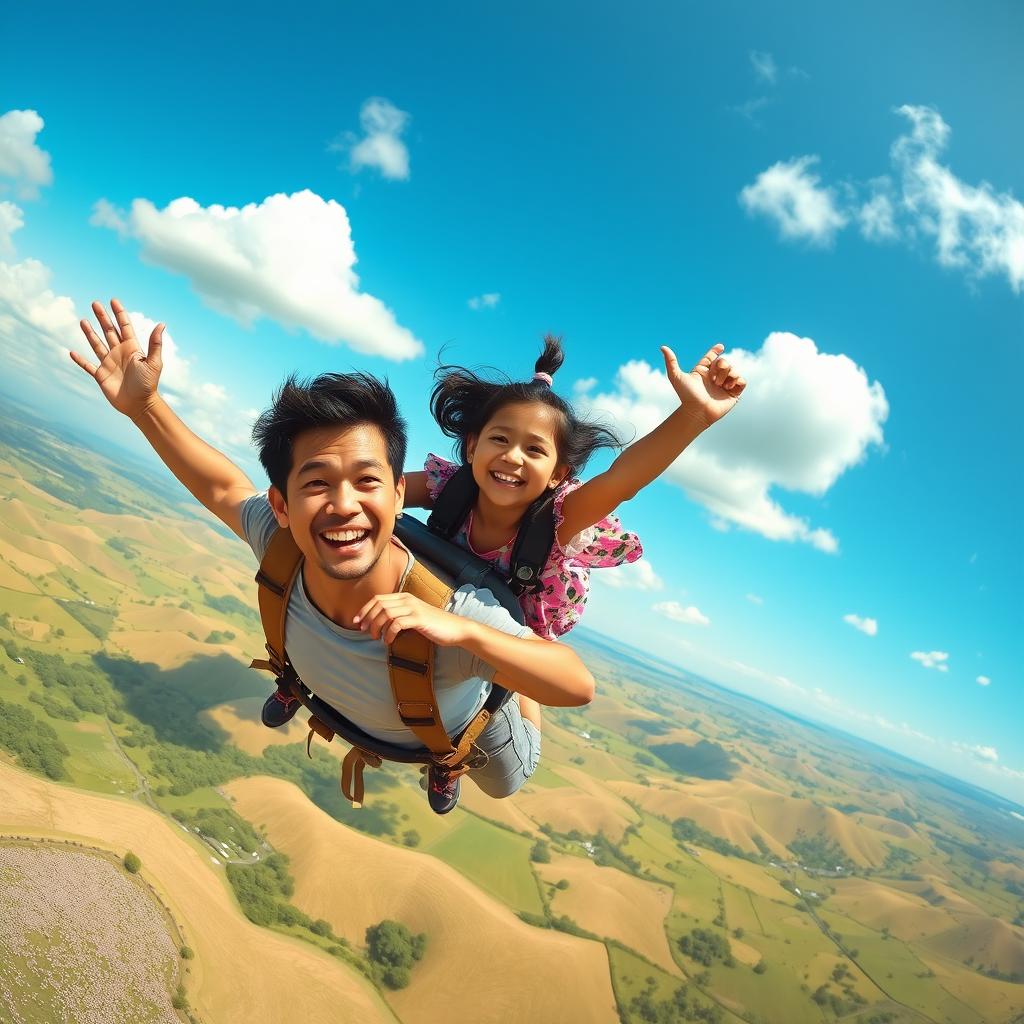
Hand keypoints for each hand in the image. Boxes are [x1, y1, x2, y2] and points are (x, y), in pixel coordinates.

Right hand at [69, 299, 164, 418]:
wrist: (140, 405)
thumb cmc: (149, 384)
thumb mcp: (153, 363)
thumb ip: (155, 344)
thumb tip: (161, 324)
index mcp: (132, 349)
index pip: (125, 327)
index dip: (119, 314)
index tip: (113, 301)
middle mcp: (119, 353)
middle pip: (109, 331)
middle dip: (102, 318)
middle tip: (95, 303)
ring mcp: (109, 364)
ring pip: (97, 345)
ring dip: (90, 333)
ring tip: (83, 320)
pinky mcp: (101, 375)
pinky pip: (88, 366)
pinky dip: (80, 360)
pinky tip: (71, 352)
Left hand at [353, 593, 469, 646]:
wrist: (455, 628)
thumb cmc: (434, 625)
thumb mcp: (414, 616)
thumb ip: (399, 615)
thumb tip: (379, 623)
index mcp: (404, 597)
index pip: (377, 598)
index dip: (364, 610)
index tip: (357, 622)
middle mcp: (408, 599)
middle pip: (379, 605)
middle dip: (368, 619)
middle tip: (365, 632)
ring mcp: (414, 608)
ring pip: (386, 613)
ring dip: (377, 627)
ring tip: (377, 638)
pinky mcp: (419, 619)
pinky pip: (397, 624)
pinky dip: (390, 633)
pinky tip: (390, 641)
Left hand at [661, 343, 745, 426]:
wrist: (697, 411)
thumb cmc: (686, 396)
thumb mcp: (676, 377)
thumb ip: (671, 362)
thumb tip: (663, 347)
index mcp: (703, 372)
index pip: (711, 358)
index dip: (716, 351)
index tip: (720, 347)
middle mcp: (714, 378)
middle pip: (725, 361)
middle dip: (721, 366)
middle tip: (714, 378)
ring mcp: (725, 385)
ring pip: (734, 370)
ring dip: (728, 375)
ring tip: (720, 385)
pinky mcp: (734, 394)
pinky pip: (742, 381)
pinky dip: (737, 381)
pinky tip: (728, 387)